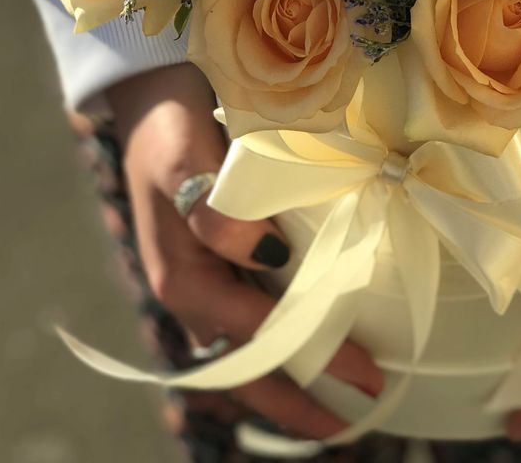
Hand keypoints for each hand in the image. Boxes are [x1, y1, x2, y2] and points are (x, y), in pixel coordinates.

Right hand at [107, 63, 382, 438]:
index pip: (258, 337)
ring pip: (252, 344)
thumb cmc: (169, 131)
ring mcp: (208, 277)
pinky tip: (317, 330)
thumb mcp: (183, 162)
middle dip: (296, 400)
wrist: (156, 99)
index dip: (310, 360)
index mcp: (183, 281)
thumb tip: (264, 253)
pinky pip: (254, 309)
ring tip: (342, 391)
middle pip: (248, 364)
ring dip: (292, 371)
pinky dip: (284, 331)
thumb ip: (212, 207)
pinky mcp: (222, 259)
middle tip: (353, 421)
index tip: (364, 376)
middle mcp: (195, 290)